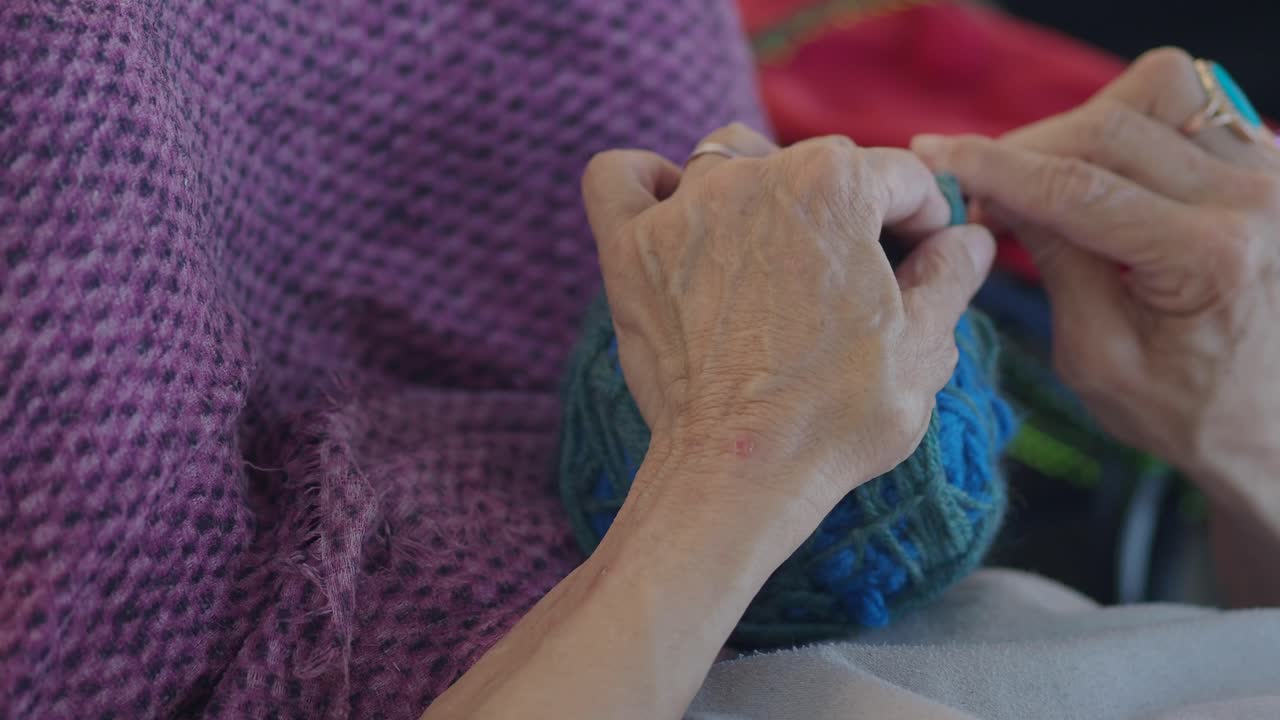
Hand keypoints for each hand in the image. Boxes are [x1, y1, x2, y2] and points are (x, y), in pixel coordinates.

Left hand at [583, 122, 995, 514]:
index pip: (899, 179)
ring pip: (727, 156)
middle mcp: (754, 177)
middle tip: (853, 283)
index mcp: (835, 185)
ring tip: (773, 248)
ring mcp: (684, 210)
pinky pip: (619, 178)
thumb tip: (968, 238)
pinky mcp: (630, 249)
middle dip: (849, 215)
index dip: (922, 225)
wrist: (739, 474)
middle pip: (818, 165)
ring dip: (758, 188)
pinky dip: (645, 183)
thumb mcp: (924, 346)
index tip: (917, 271)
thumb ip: (951, 275)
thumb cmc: (835, 417)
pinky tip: (674, 213)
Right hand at [912, 48, 1279, 512]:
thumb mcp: (1098, 358)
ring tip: (1045, 173)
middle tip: (979, 184)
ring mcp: (1271, 170)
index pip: (1078, 188)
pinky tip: (1098, 172)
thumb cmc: (1190, 412)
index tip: (936, 157)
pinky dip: (1128, 126)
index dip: (996, 168)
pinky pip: (1188, 107)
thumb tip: (1000, 196)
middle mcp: (1252, 198)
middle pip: (1111, 126)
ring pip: (1157, 92)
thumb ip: (1056, 265)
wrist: (1277, 423)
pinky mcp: (1269, 162)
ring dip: (1085, 122)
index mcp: (1210, 257)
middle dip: (1028, 146)